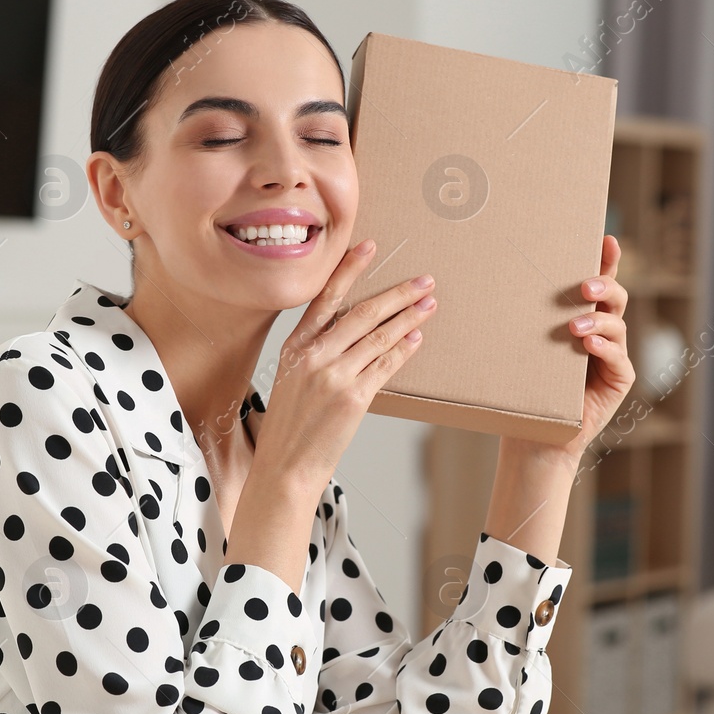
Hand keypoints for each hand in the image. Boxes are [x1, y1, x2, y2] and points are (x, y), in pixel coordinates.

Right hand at [255, 239, 437, 499]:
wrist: (285, 467)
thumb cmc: (290, 426)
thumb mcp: (291, 379)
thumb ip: (316, 351)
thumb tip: (354, 330)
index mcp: (294, 346)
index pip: (325, 297)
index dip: (350, 270)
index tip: (370, 247)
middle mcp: (313, 356)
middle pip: (362, 313)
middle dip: (398, 294)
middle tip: (423, 281)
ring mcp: (333, 376)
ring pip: (379, 337)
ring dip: (408, 319)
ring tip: (429, 305)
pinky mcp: (353, 398)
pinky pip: (385, 366)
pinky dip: (403, 350)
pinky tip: (417, 338)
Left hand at [501, 234, 634, 461]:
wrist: (532, 433)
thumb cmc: (521, 386)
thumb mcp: (519, 345)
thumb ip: (520, 318)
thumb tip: (490, 280)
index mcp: (580, 317)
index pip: (596, 283)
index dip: (606, 260)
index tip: (605, 240)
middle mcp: (601, 331)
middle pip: (614, 296)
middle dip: (604, 285)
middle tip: (584, 286)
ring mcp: (613, 354)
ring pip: (617, 324)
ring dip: (597, 320)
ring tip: (574, 326)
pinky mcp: (619, 379)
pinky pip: (619, 358)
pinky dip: (604, 348)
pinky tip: (588, 345)